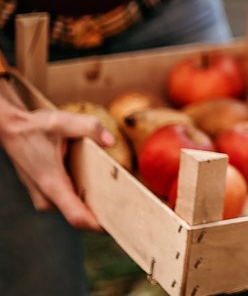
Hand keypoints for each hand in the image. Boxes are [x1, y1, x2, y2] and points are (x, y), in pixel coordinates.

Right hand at [0, 88, 114, 230]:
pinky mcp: (46, 195)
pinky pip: (70, 202)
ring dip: (95, 204)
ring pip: (75, 208)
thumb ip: (89, 128)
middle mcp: (47, 197)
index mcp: (52, 184)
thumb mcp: (63, 121)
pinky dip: (85, 197)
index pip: (78, 217)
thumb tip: (111, 141)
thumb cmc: (35, 127)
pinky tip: (103, 189)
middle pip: (81, 215)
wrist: (10, 130)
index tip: (121, 227)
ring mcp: (45, 198)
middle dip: (105, 213)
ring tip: (122, 198)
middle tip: (132, 210)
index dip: (100, 225)